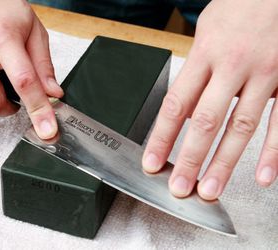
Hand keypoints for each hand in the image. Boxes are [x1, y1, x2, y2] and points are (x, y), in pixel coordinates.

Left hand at [143, 0, 277, 199]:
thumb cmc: (239, 7)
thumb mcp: (206, 31)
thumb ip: (195, 71)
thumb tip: (184, 111)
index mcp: (205, 53)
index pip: (176, 104)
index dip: (162, 137)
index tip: (151, 162)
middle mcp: (232, 66)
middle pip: (206, 121)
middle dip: (189, 159)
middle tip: (179, 187)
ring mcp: (264, 74)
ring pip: (241, 127)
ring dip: (224, 163)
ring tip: (210, 189)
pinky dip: (273, 152)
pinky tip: (262, 175)